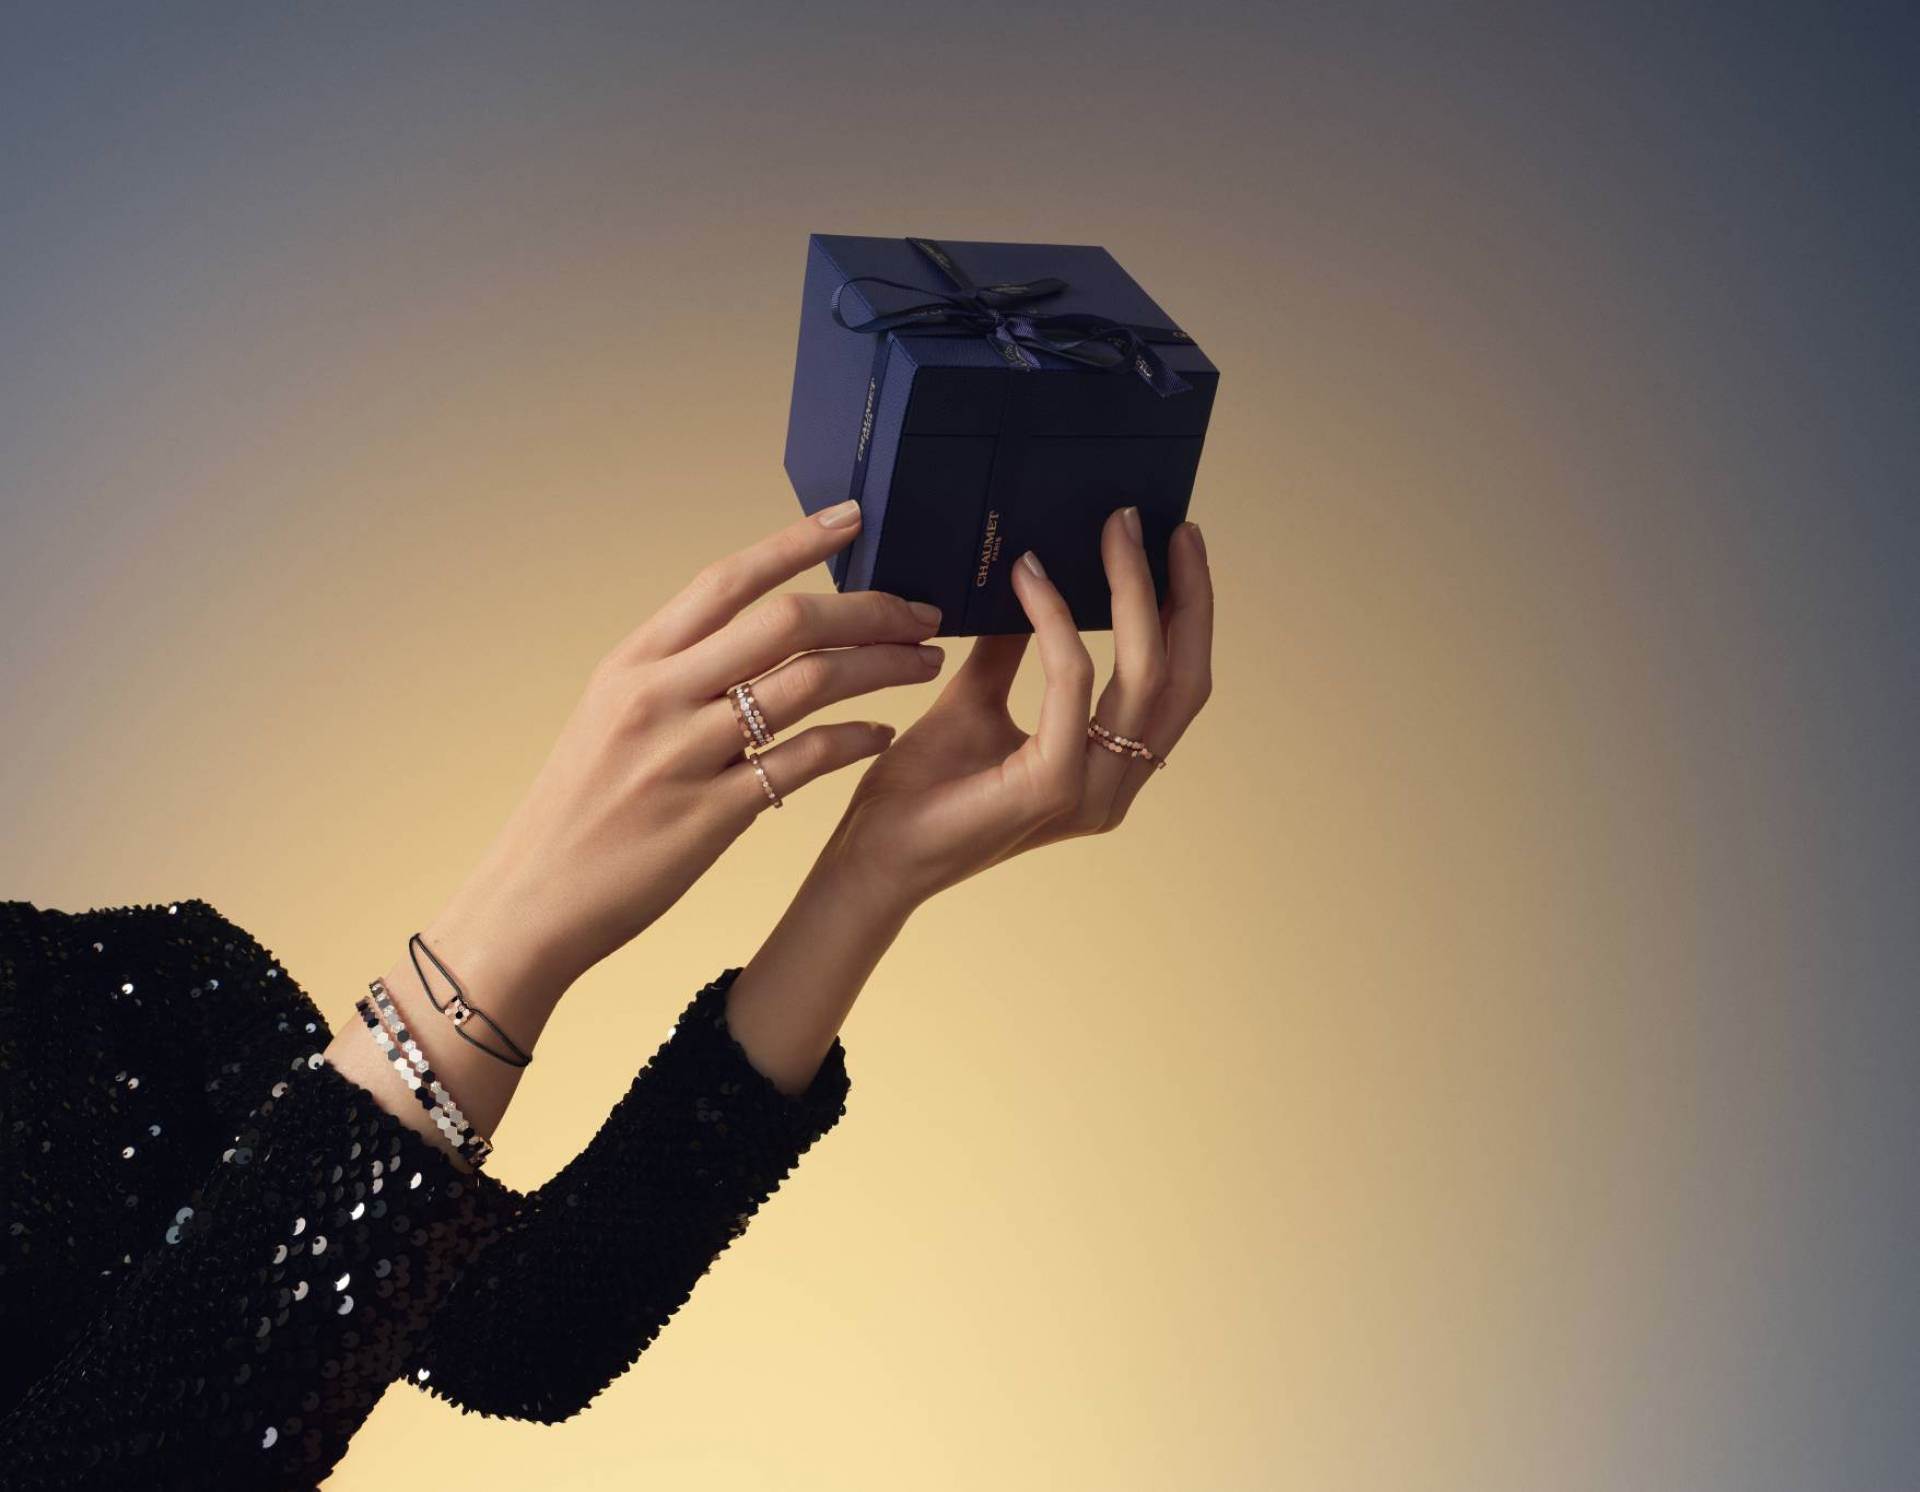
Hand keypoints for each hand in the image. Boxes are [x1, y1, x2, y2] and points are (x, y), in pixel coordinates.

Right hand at [423, 499, 945, 1012]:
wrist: (533, 898)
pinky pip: (804, 763)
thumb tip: (749, 628)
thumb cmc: (579, 807)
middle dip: (868, 609)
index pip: (726, 579)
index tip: (854, 518)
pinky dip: (854, 741)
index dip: (795, 541)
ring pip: (808, 684)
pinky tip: (883, 735)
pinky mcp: (710, 817)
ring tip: (923, 663)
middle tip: (921, 613)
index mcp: (634, 661)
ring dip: (880, 667)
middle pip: (785, 621)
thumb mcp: (610, 714)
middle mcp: (659, 696)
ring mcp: (685, 755)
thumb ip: (675, 670)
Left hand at [817, 506, 1213, 915]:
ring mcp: (1091, 791)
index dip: (1187, 612)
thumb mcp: (974, 699)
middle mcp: (1114, 785)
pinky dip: (1056, 621)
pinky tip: (1028, 575)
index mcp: (1107, 769)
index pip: (1175, 682)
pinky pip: (1072, 683)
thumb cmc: (920, 790)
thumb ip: (1012, 648)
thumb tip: (1031, 571)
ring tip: (1113, 529)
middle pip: (1182, 676)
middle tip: (1162, 521)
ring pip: (1144, 673)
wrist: (873, 856)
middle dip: (1183, 593)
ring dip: (1133, 591)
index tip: (1173, 540)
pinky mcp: (1052, 786)